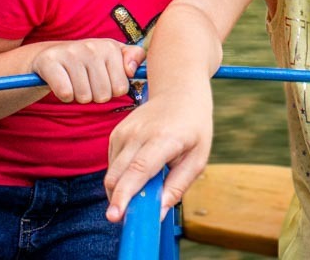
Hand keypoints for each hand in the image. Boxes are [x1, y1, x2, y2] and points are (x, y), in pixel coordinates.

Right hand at [30, 39, 144, 103]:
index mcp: (110, 47)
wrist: (52, 56)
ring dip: (79, 96)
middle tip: (88, 84)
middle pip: (103, 95)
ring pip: (84, 96)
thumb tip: (132, 70)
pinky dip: (64, 96)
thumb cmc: (89, 61)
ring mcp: (70, 52)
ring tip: (75, 83)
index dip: (112, 91)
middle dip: (96, 96)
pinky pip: (65, 93)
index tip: (105, 82)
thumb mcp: (114, 56)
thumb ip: (134, 57)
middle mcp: (91, 46)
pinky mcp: (49, 61)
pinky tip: (63, 85)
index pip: (121, 88)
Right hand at [104, 83, 213, 222]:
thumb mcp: (198, 157)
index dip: (125, 194)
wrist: (180, 92)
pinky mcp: (116, 133)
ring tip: (144, 188)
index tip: (115, 215)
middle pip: (118, 175)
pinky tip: (139, 171)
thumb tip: (158, 213)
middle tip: (129, 217)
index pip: (139, 169)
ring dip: (121, 190)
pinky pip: (112, 165)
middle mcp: (139, 133)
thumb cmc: (194, 127)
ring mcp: (124, 131)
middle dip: (118, 201)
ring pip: (112, 174)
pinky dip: (121, 176)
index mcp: (164, 138)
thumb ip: (178, 186)